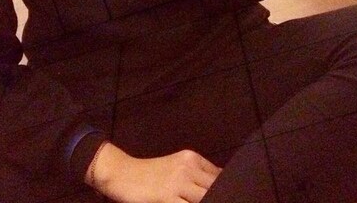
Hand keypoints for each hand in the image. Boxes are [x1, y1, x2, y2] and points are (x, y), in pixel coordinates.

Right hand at [88, 142, 221, 202]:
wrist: (121, 173)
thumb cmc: (149, 175)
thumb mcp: (176, 168)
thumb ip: (196, 176)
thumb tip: (220, 187)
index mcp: (192, 158)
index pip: (221, 176)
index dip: (230, 190)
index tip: (235, 197)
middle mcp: (188, 166)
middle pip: (216, 188)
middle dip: (224, 198)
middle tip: (230, 202)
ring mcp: (178, 181)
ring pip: (205, 198)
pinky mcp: (167, 196)